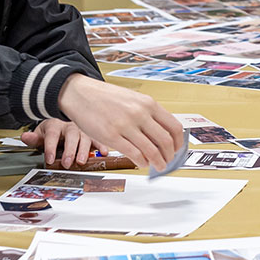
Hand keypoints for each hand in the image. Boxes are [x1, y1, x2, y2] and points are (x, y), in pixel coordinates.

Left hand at [22, 117, 100, 166]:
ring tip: (82, 161)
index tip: (49, 159)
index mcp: (55, 125)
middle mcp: (69, 126)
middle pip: (71, 136)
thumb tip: (24, 137)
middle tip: (67, 163)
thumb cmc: (52, 130)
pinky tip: (103, 152)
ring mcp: (81, 129)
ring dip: (84, 150)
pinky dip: (101, 145)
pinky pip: (97, 138)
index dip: (50, 147)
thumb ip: (34, 138)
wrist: (63, 118)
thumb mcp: (41, 133)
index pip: (52, 135)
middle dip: (69, 150)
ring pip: (84, 137)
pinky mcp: (91, 134)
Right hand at [55, 74, 183, 170]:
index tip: (177, 149)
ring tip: (158, 166)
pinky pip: (134, 154)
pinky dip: (142, 162)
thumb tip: (162, 135)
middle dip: (170, 156)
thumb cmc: (106, 98)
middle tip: (168, 161)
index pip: (173, 126)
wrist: (80, 93)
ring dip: (158, 162)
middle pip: (165, 141)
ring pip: (152, 150)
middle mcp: (139, 113)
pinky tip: (142, 163)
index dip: (179, 142)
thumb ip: (147, 114)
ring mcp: (126, 125)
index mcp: (147, 103)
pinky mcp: (111, 136)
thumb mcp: (133, 99)